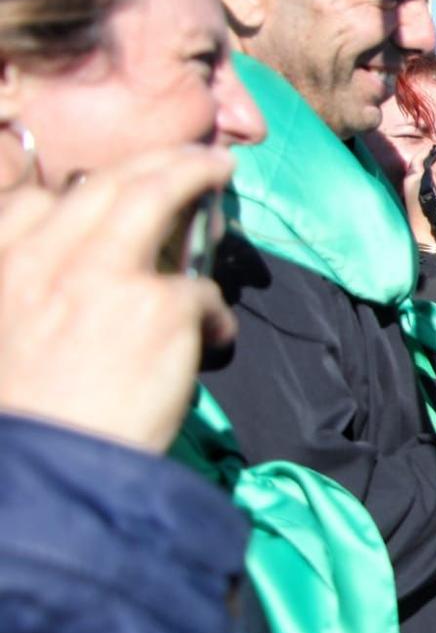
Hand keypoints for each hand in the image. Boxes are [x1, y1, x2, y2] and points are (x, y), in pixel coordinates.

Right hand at [0, 145, 235, 450]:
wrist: (45, 474)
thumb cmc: (27, 424)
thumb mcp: (8, 345)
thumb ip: (34, 301)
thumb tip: (79, 293)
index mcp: (1, 270)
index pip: (29, 203)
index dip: (73, 193)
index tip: (104, 190)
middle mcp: (44, 258)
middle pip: (102, 187)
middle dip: (150, 162)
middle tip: (188, 157)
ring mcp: (102, 273)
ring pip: (154, 197)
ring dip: (192, 174)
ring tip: (218, 170)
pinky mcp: (157, 306)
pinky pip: (199, 293)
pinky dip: (213, 316)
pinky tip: (215, 343)